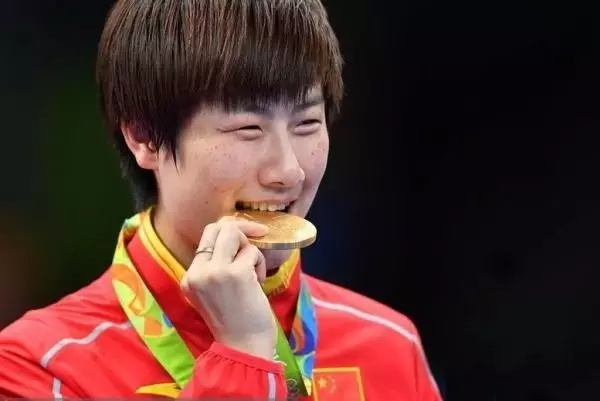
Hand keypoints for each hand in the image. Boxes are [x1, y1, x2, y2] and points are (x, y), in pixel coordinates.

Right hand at [181, 217, 276, 359]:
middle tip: (258, 236)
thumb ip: (216, 266)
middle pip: (218, 227)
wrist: (244, 348)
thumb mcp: (214, 292)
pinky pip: (253, 252)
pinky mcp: (236, 274)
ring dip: (251, 250)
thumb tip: (235, 233)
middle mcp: (197, 273)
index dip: (228, 231)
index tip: (245, 238)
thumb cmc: (236, 322)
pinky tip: (259, 283)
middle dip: (241, 229)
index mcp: (189, 278)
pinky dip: (261, 264)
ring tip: (255, 273)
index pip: (206, 236)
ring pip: (234, 234)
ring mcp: (215, 272)